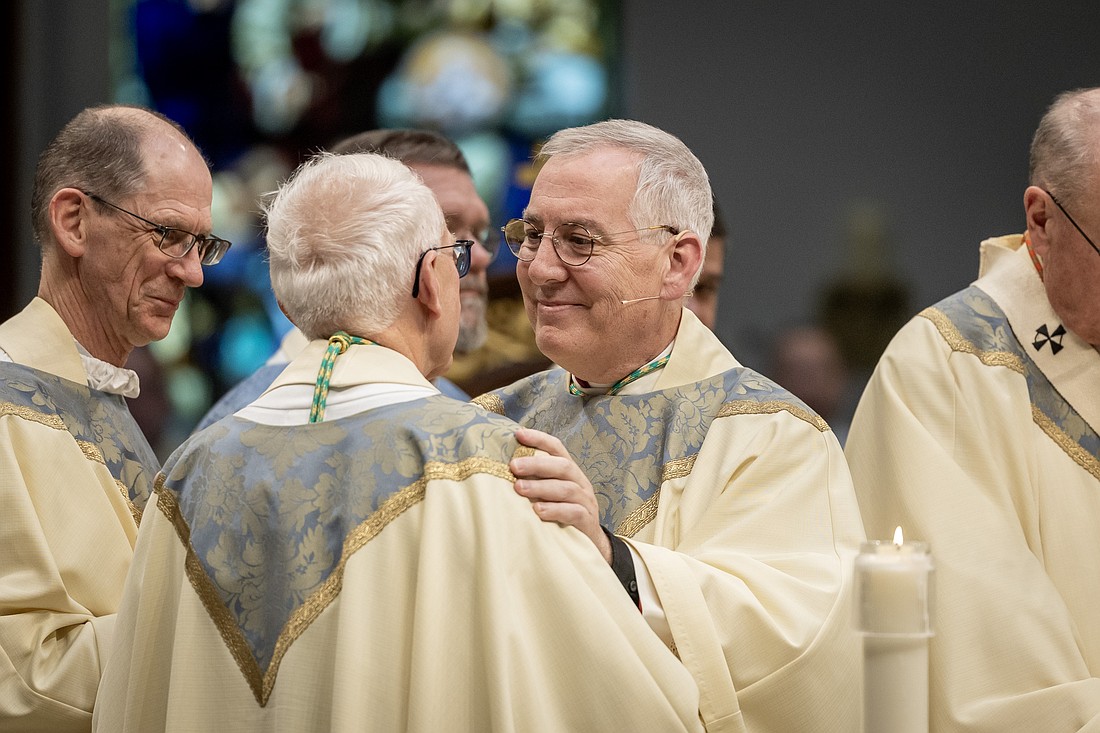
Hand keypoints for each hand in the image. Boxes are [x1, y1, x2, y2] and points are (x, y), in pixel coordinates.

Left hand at [510, 427, 612, 563]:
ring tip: (519, 488)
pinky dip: (555, 510)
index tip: (518, 434)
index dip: (539, 439)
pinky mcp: (587, 522)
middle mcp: (580, 482)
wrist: (590, 545)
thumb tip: (502, 469)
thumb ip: (533, 481)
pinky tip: (538, 511)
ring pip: (567, 489)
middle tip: (513, 466)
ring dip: (541, 487)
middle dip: (536, 464)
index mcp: (569, 472)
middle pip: (562, 466)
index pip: (557, 448)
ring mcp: (586, 502)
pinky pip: (573, 512)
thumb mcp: (549, 494)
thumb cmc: (561, 515)